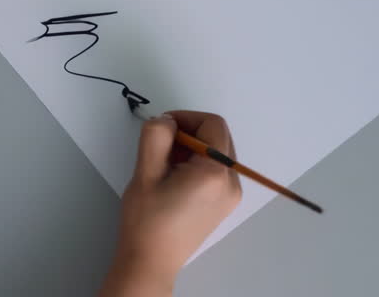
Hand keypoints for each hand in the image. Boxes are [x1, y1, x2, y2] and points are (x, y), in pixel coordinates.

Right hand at [100, 111, 241, 295]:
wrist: (150, 261)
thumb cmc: (147, 219)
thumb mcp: (146, 171)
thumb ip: (157, 135)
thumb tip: (168, 121)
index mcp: (216, 173)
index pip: (212, 124)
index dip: (187, 117)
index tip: (163, 128)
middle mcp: (232, 183)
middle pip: (218, 137)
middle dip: (190, 132)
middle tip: (162, 147)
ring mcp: (231, 196)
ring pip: (217, 152)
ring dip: (193, 148)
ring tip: (166, 164)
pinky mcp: (224, 205)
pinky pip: (216, 170)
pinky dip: (198, 164)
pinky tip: (175, 178)